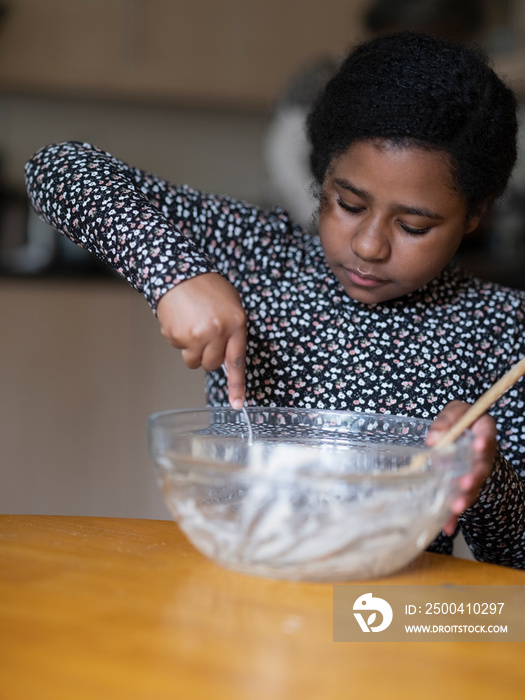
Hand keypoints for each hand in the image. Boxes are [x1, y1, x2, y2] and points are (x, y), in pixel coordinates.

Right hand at [156, 273, 246, 408]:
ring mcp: (196, 335)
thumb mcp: (231, 306)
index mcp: (236, 323)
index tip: (238, 404)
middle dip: (208, 355)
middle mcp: (217, 332)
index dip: (237, 385)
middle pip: (212, 364)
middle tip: (205, 334)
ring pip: (194, 361)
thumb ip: (233, 332)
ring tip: (192, 325)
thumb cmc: (207, 287)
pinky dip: (179, 338)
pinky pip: (179, 349)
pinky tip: (181, 320)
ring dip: (193, 350)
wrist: (178, 271)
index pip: (237, 361)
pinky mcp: (177, 336)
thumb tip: (227, 358)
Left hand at [425, 400, 496, 534]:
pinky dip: (453, 515)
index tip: (478, 446)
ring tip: (456, 507)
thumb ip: (445, 421)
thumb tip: (434, 439)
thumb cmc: (458, 420)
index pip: (487, 434)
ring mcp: (475, 472)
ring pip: (473, 487)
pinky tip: (447, 527)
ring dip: (465, 498)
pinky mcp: (465, 485)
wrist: (462, 433)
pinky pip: (460, 500)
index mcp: (483, 430)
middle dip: (474, 477)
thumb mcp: (453, 412)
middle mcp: (483, 454)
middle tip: (465, 484)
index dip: (484, 441)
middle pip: (482, 466)